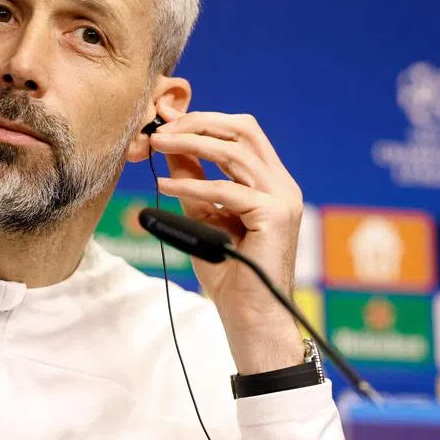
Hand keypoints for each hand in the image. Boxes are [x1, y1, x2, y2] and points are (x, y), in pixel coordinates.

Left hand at [150, 111, 304, 374]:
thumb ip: (193, 181)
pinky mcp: (274, 216)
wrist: (252, 318)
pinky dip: (192, 187)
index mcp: (271, 182)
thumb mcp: (203, 217)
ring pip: (235, 152)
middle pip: (243, 130)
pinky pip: (226, 191)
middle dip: (198, 123)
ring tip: (157, 146)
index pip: (242, 133)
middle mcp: (282, 185)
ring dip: (191, 144)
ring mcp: (283, 199)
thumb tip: (169, 147)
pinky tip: (166, 188)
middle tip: (160, 129)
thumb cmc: (229, 274)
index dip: (203, 121)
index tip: (165, 121)